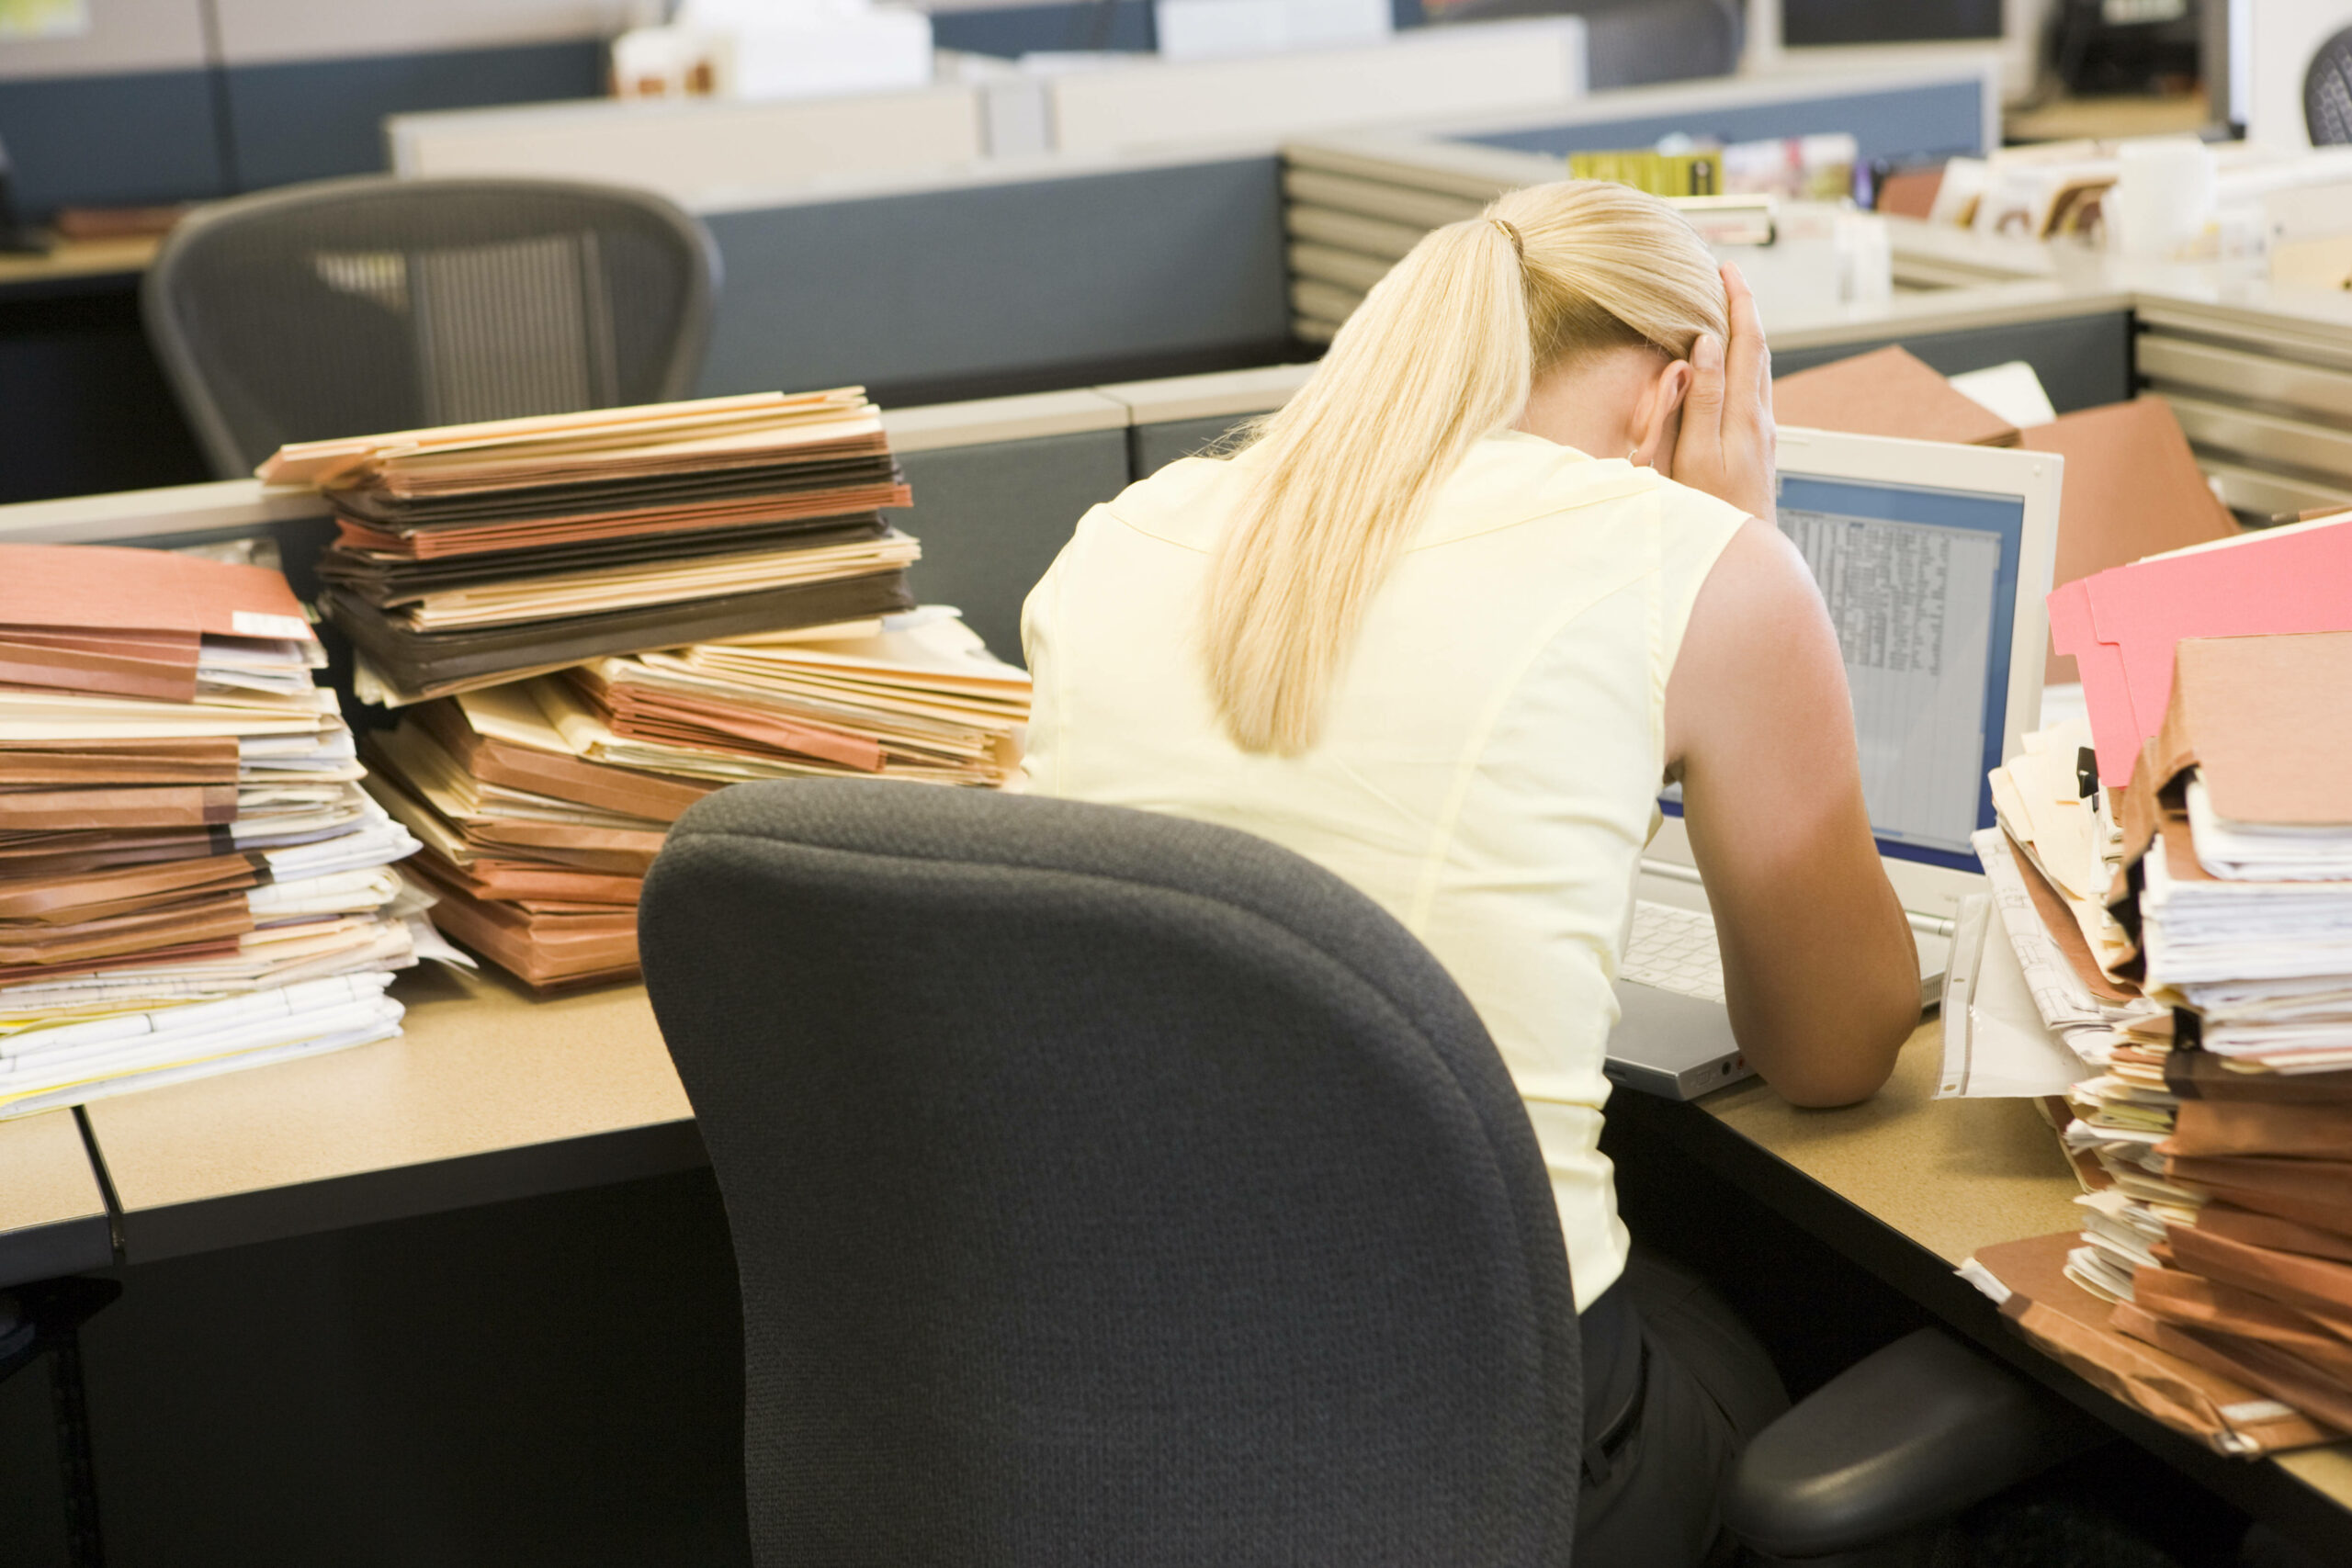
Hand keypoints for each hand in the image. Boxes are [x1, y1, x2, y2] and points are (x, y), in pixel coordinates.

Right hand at [1670, 263, 1776, 522]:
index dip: (1739, 301)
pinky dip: (1744, 361)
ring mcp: (1762, 433)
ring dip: (1747, 334)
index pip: (1746, 341)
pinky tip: (1732, 365)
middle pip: (1759, 349)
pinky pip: (1754, 388)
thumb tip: (1709, 343)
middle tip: (1729, 277)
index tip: (1727, 269)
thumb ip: (1703, 397)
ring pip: (1759, 368)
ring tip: (1730, 310)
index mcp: (1744, 413)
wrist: (1742, 552)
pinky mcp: (1758, 447)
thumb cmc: (1711, 510)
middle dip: (1746, 309)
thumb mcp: (1696, 453)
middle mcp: (1760, 417)